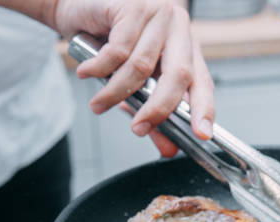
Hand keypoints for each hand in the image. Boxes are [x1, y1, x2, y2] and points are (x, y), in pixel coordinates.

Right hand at [53, 0, 213, 155]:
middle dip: (158, 109)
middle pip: (178, 76)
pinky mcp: (132, 7)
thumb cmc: (108, 43)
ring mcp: (157, 14)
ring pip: (141, 66)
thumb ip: (153, 115)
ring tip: (98, 104)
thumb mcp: (135, 83)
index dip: (204, 109)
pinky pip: (117, 51)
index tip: (202, 134)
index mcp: (186, 48)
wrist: (75, 8)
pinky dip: (99, 69)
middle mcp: (177, 28)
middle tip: (139, 128)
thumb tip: (168, 149)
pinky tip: (87, 73)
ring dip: (116, 93)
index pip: (203, 82)